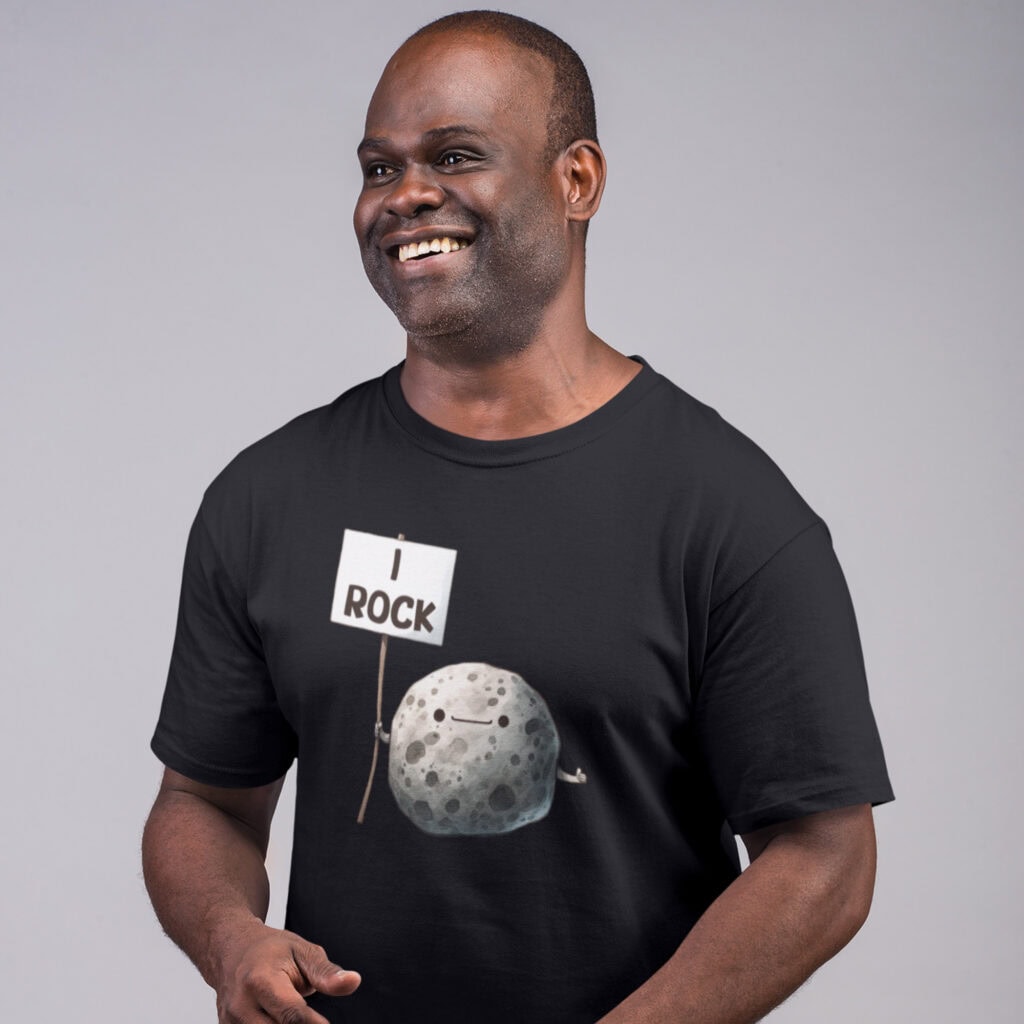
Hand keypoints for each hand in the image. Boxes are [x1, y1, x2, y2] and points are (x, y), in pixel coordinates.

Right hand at [214, 920, 360, 1022]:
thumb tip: (354, 982)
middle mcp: (241, 1006)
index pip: (292, 1015)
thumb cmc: (272, 950)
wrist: (232, 950)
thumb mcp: (303, 951)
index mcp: (260, 981)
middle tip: (315, 1015)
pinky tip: (283, 1018)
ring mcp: (230, 1022)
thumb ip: (326, 972)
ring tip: (300, 1012)